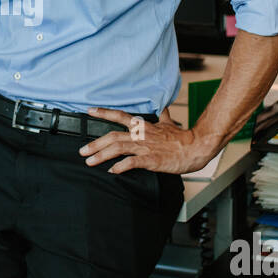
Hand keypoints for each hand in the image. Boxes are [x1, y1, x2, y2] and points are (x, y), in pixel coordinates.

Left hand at [78, 107, 218, 174]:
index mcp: (144, 126)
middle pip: (113, 136)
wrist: (196, 147)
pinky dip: (120, 166)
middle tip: (82, 151)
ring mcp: (145, 147)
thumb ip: (163, 115)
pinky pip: (132, 162)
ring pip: (118, 148)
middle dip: (95, 143)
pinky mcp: (151, 159)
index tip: (90, 111)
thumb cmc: (182, 138)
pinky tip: (112, 171)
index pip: (120, 116)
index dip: (104, 113)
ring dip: (102, 155)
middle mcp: (141, 135)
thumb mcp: (169, 122)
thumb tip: (163, 106)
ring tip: (90, 162)